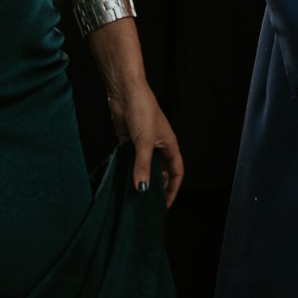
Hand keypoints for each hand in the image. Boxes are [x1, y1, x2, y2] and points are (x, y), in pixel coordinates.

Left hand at [105, 73, 183, 204]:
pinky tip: (121, 180)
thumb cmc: (142, 109)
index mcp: (169, 144)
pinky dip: (127, 171)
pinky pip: (130, 162)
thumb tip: (142, 188)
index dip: (173, 188)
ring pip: (145, 167)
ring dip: (141, 180)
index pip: (176, 171)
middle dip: (157, 187)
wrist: (125, 92)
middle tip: (148, 205)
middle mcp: (158, 146)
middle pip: (161, 171)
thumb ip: (143, 166)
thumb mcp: (144, 141)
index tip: (165, 205)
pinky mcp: (128, 142)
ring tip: (134, 197)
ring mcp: (143, 144)